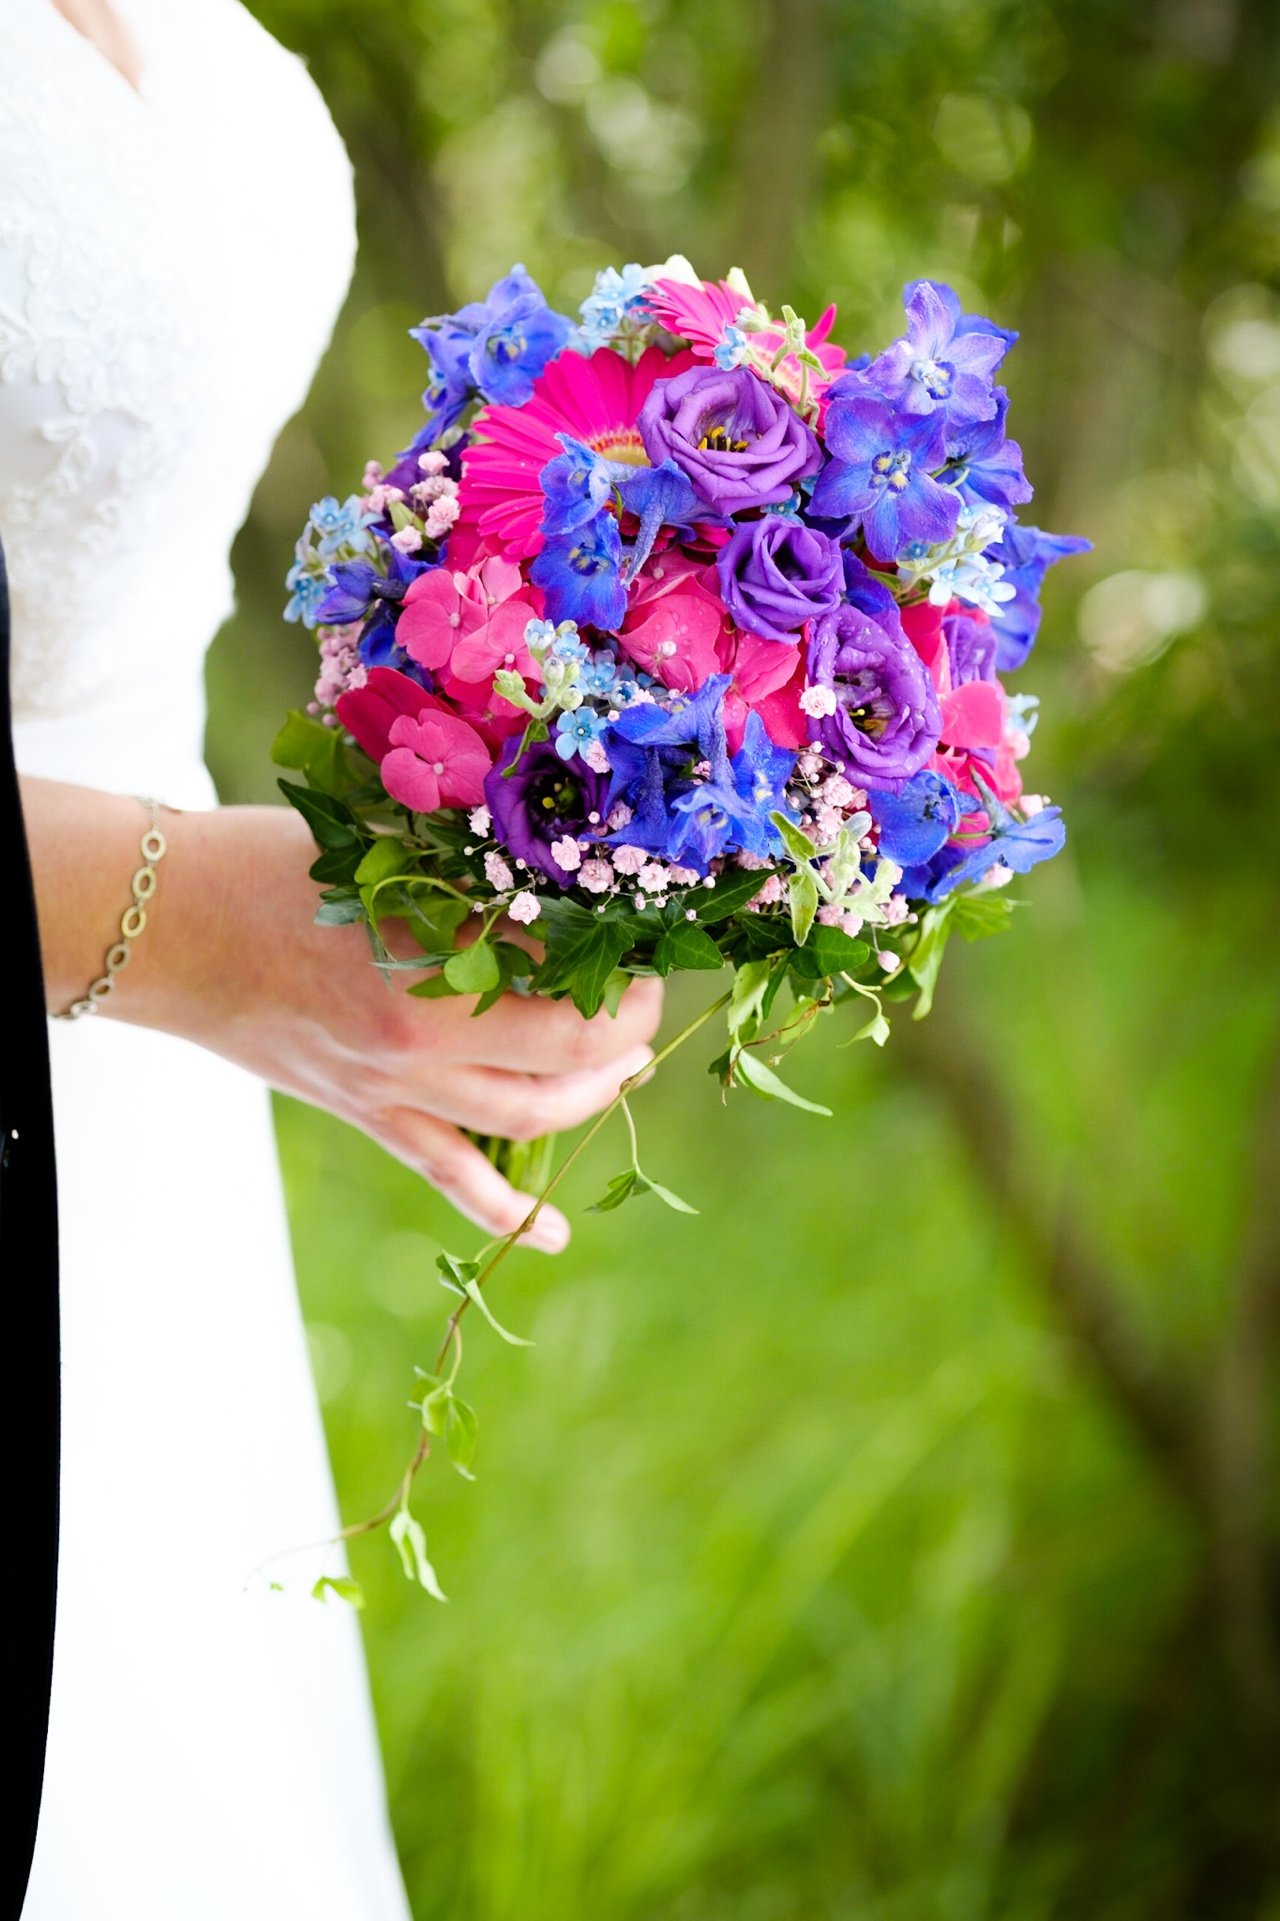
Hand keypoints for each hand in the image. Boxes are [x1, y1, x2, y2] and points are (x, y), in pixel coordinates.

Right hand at [26, 784, 661, 1250]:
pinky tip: (553, 1236)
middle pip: (565, 1058)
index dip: (620, 964)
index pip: (566, 979)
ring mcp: (391, 1088)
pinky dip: (505, 1210)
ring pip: (524, 1120)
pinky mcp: (365, 1114)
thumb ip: (468, 874)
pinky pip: (448, 1174)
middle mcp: (418, 1040)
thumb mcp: (380, 851)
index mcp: (427, 961)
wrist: (163, 927)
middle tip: (645, 999)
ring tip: (625, 1069)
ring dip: (591, 1098)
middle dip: (625, 1031)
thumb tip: (558, 878)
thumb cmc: (263, 863)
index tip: (641, 938)